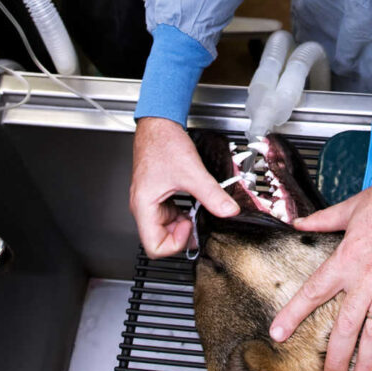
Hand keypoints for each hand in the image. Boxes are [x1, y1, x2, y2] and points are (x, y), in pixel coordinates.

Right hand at [130, 117, 238, 256]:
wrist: (159, 124)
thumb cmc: (163, 143)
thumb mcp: (192, 172)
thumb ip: (212, 194)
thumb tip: (228, 211)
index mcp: (144, 207)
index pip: (154, 247)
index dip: (175, 244)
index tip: (191, 227)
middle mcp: (143, 207)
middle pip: (161, 239)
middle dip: (183, 233)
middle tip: (200, 220)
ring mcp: (150, 201)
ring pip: (167, 226)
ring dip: (185, 222)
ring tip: (199, 209)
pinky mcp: (158, 194)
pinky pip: (171, 212)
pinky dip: (184, 211)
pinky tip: (195, 201)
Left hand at [269, 174, 371, 370]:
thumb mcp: (349, 207)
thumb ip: (322, 220)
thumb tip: (297, 222)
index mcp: (345, 259)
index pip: (313, 293)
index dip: (293, 314)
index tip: (278, 334)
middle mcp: (365, 281)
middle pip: (345, 326)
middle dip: (336, 356)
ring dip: (366, 363)